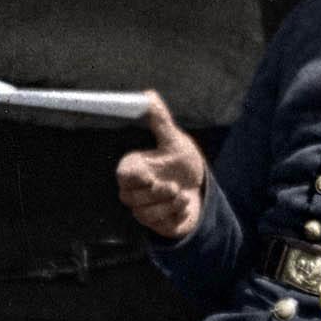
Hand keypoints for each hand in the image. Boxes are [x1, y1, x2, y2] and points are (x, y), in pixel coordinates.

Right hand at [115, 91, 208, 241]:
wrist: (197, 189)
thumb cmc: (180, 163)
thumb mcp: (174, 140)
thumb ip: (160, 120)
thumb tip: (148, 95)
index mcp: (133, 168)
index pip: (122, 175)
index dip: (134, 177)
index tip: (150, 175)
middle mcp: (132, 191)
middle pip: (130, 198)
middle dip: (156, 193)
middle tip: (173, 186)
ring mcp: (141, 210)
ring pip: (146, 213)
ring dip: (170, 203)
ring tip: (180, 193)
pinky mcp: (155, 225)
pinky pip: (161, 225)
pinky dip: (177, 214)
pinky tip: (183, 205)